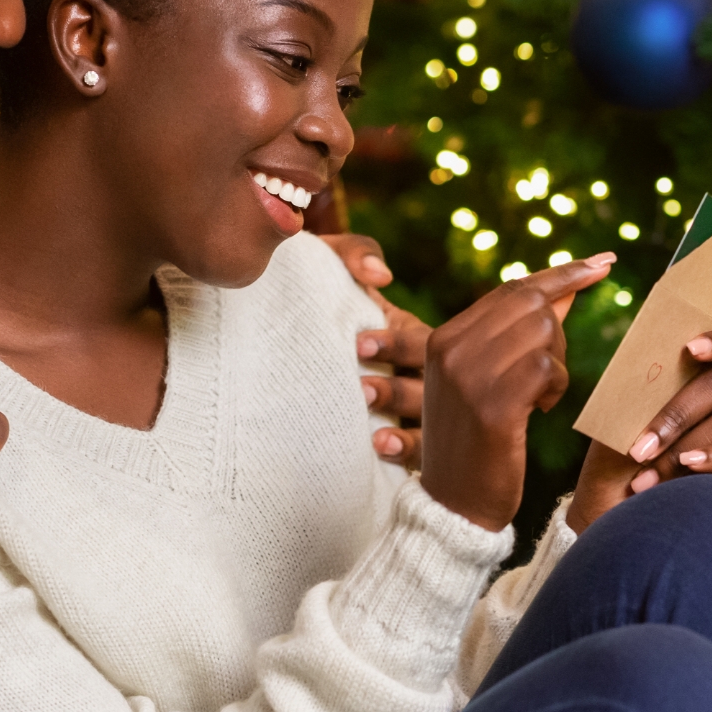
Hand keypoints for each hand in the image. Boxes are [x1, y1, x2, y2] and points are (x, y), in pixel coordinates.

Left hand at [317, 233, 430, 467]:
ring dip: (408, 432)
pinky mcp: (406, 446)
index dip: (397, 343)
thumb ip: (354, 254)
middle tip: (361, 391)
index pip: (422, 339)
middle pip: (433, 388)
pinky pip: (421, 457)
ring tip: (376, 436)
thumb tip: (381, 275)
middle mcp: (422, 375)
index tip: (359, 345)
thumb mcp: (331, 266)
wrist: (277, 347)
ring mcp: (418, 414)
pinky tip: (382, 451)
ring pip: (433, 427)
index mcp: (413, 336)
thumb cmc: (315, 300)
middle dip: (399, 390)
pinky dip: (406, 454)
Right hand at [418, 254, 615, 531]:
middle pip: (531, 304)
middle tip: (552, 371)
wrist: (453, 507)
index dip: (563, 275)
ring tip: (541, 396)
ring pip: (542, 332)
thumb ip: (515, 337)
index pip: (512, 289)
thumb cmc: (476, 445)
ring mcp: (468, 375)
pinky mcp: (492, 405)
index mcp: (443, 338)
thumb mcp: (483, 381)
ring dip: (557, 363)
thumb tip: (564, 292)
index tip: (603, 261)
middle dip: (559, 331)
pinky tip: (542, 409)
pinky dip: (556, 385)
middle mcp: (450, 348)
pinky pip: (546, 367)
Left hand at [562, 331, 711, 532]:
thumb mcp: (615, 431)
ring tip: (644, 481)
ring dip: (680, 451)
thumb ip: (636, 398)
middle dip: (675, 415)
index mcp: (686, 390)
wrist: (614, 524)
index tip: (691, 346)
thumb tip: (651, 369)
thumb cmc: (612, 473)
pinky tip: (690, 472)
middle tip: (639, 448)